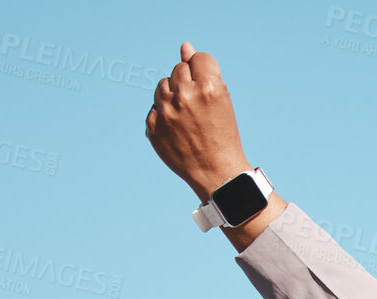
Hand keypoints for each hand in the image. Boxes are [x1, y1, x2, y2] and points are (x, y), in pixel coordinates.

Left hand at [145, 42, 248, 200]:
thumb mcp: (221, 101)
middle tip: (200, 106)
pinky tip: (179, 130)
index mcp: (209, 88)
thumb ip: (203, 71)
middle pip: (179, 69)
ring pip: (163, 85)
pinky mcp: (153, 125)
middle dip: (188, 82)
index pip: (197, 58)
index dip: (205, 72)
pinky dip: (165, 115)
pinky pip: (155, 107)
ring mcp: (167, 112)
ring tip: (189, 117)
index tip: (209, 88)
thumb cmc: (223, 136)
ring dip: (174, 95)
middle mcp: (185, 97)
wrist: (216, 173)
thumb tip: (184, 46)